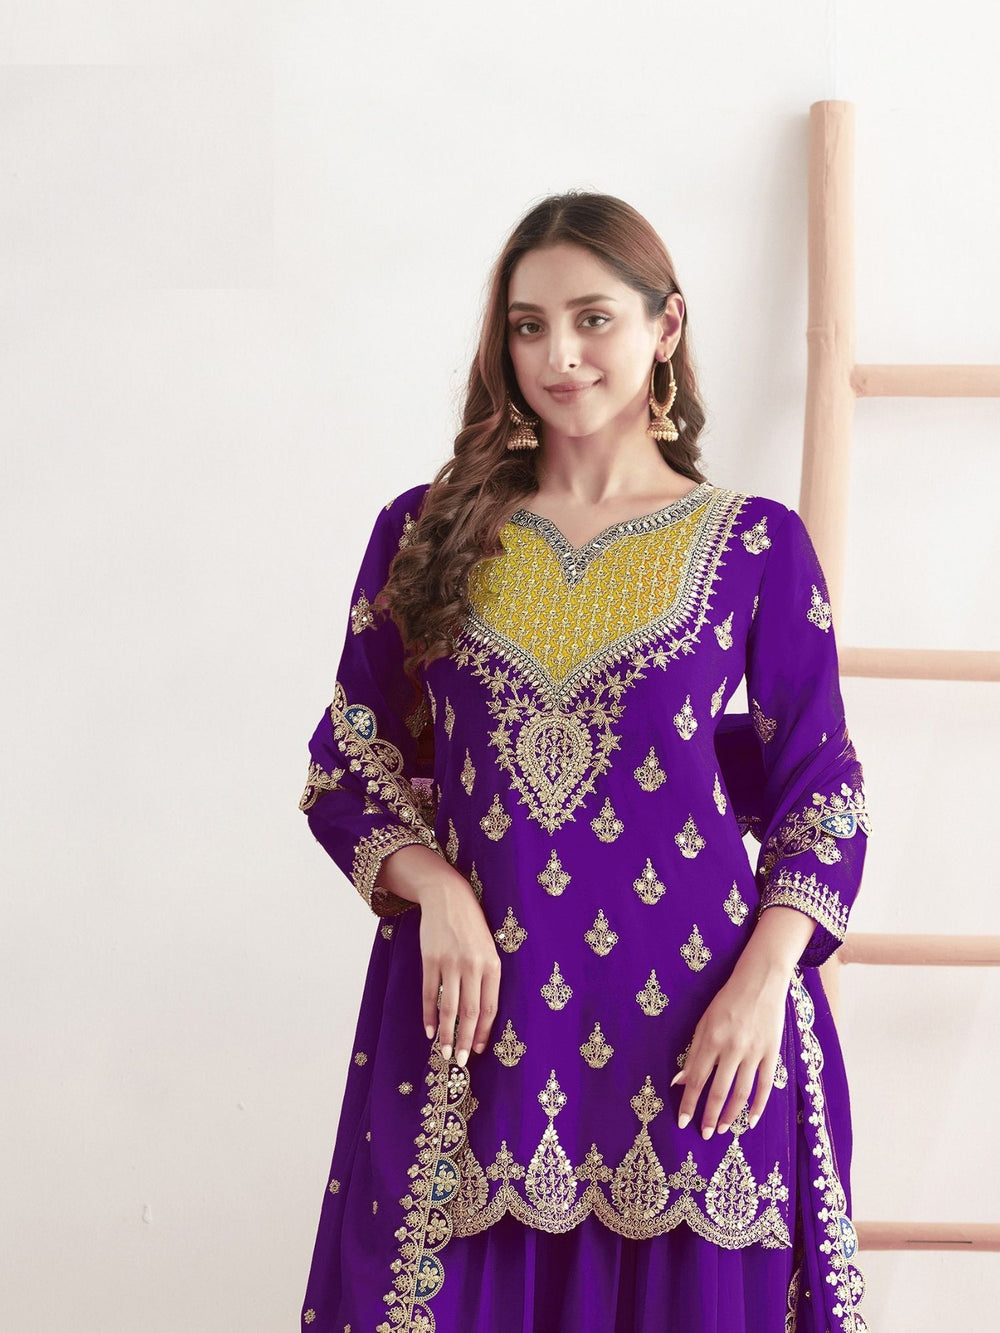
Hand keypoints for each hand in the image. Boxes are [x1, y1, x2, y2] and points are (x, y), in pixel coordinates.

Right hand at [418, 874, 501, 1067]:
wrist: (448, 897)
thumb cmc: (472, 926)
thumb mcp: (488, 948)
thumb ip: (487, 976)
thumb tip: (482, 1013)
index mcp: (492, 965)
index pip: (490, 1007)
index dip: (484, 1032)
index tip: (479, 1050)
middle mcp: (473, 966)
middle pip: (470, 1012)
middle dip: (466, 1040)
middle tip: (462, 1061)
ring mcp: (450, 963)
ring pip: (449, 1007)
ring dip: (447, 1034)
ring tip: (445, 1052)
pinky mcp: (431, 959)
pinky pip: (429, 994)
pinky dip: (428, 1015)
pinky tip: (429, 1030)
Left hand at [669, 965, 789, 1137]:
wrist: (760, 981)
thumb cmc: (727, 1001)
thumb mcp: (704, 1022)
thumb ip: (693, 1053)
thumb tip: (679, 1081)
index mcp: (711, 1039)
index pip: (697, 1079)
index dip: (689, 1103)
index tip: (682, 1122)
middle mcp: (732, 1048)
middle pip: (719, 1091)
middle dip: (710, 1116)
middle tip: (705, 1134)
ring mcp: (754, 1052)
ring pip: (742, 1093)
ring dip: (732, 1114)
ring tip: (724, 1129)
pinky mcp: (771, 1052)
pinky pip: (766, 1085)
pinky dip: (760, 1105)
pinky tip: (753, 1120)